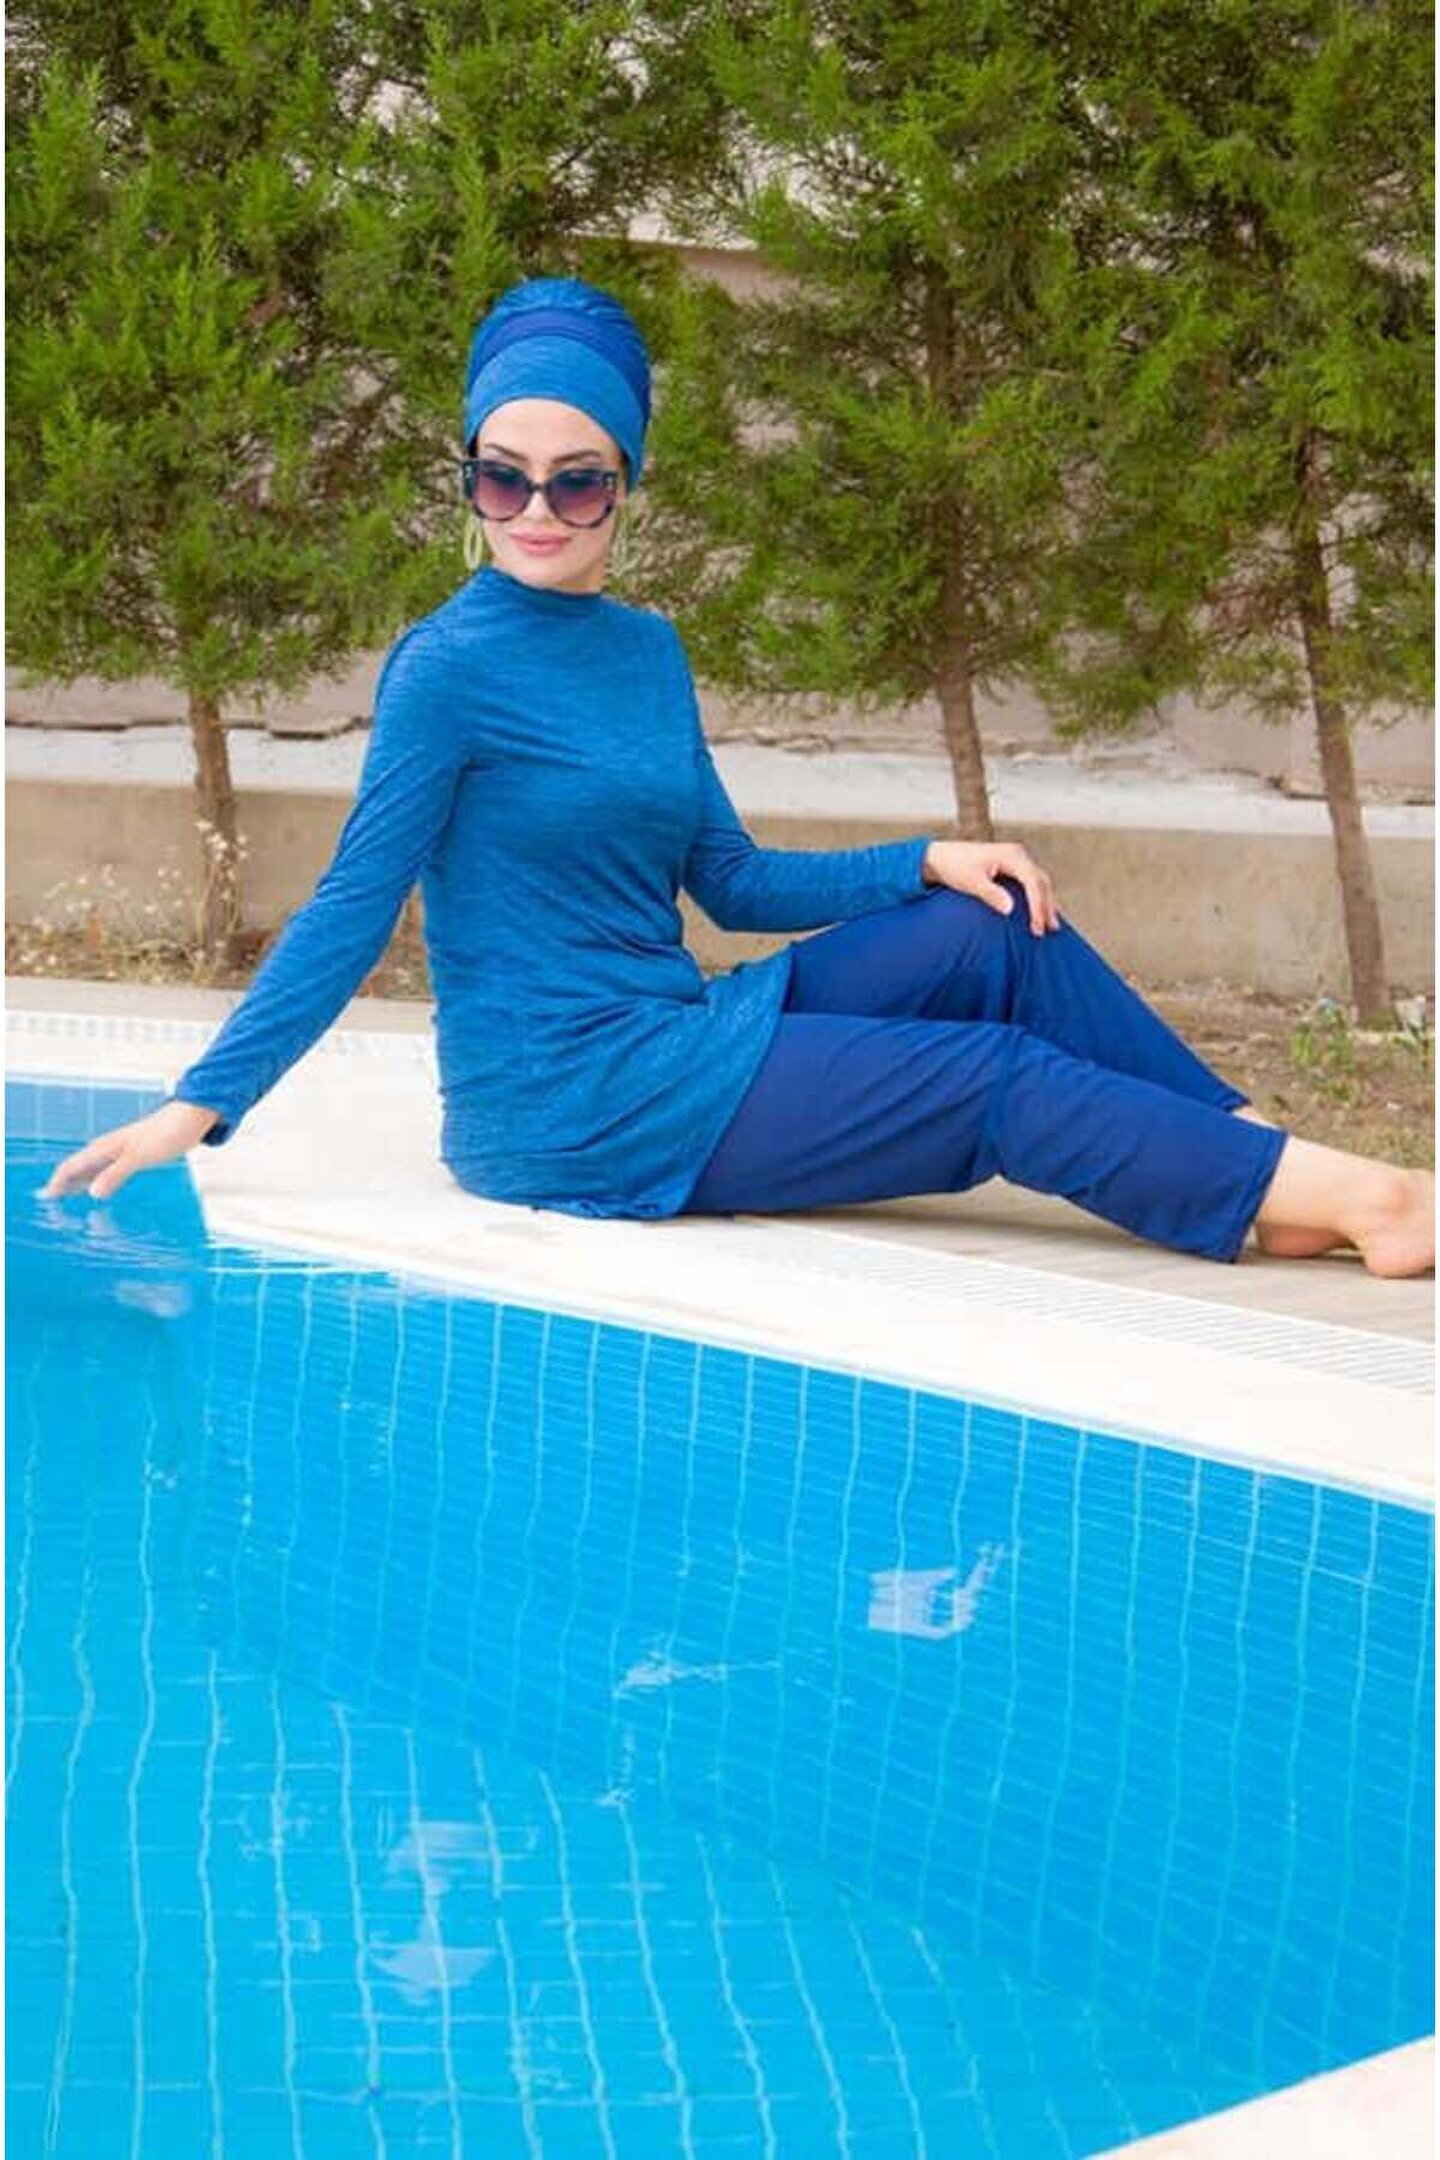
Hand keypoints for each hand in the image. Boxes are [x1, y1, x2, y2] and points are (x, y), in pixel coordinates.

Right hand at [40, 1100, 220, 1201]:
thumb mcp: (139, 1157)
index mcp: (105, 1147)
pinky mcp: (134, 1155)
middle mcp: (108, 1148)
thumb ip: (116, 1174)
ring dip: (80, 1183)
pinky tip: (101, 1189)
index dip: (58, 1182)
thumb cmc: (167, 1133)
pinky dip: (99, 1181)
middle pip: (78, 1168)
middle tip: (54, 1204)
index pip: (71, 1166)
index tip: (47, 1198)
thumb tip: (93, 1192)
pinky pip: (107, 1170)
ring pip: (92, 1169)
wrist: (190, 1119)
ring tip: (69, 1200)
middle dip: (65, 1184)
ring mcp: (121, 1151)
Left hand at [921, 839, 1060, 934]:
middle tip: (1048, 930)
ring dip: (1046, 902)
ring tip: (1051, 926)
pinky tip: (1041, 913)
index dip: (1037, 905)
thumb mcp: (971, 882)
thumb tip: (1010, 909)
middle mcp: (1018, 854)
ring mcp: (1017, 858)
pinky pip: (1033, 882)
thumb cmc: (955, 867)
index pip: (1032, 881)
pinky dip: (1039, 897)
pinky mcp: (1014, 866)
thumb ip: (991, 895)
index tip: (1037, 926)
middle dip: (1046, 906)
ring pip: (1040, 881)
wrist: (941, 857)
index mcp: (1011, 855)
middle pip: (1041, 881)